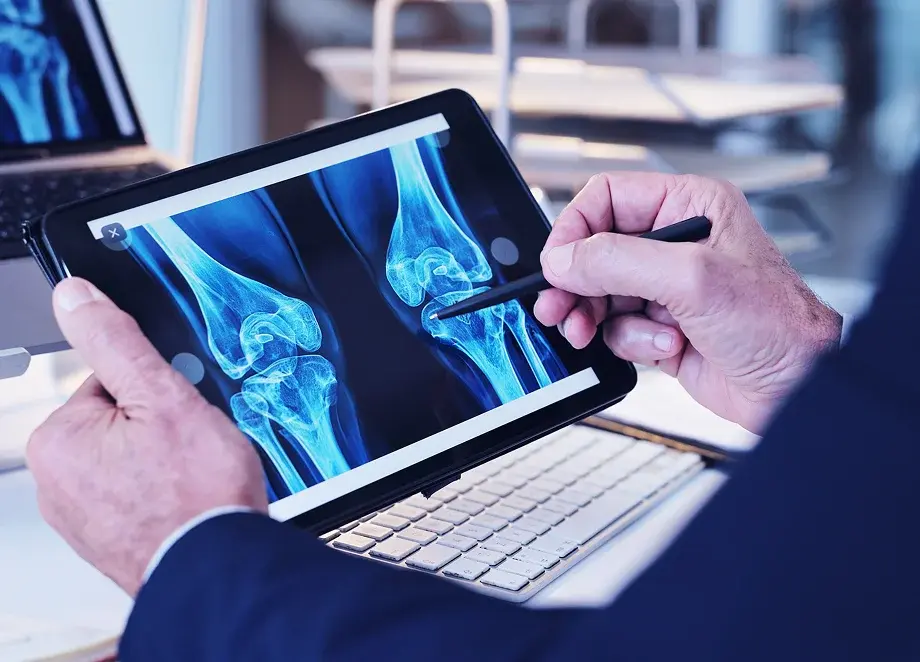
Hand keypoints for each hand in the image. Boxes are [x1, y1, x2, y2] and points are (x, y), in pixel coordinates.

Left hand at [26, 278, 267, 595]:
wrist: (219, 565)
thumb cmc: (196, 494)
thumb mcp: (163, 395)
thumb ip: (115, 340)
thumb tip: (75, 297)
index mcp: (58, 440)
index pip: (109, 380)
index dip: (155, 389)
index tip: (177, 414)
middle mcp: (55, 482)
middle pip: (120, 419)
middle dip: (158, 426)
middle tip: (189, 449)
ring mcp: (79, 515)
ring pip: (132, 456)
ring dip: (163, 460)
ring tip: (191, 477)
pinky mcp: (104, 538)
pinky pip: (135, 492)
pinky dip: (161, 491)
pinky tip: (185, 499)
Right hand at [534, 173, 841, 431]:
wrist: (796, 389)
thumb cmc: (776, 324)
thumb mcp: (691, 279)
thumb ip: (618, 261)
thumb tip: (565, 258)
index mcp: (690, 206)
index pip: (609, 198)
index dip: (575, 228)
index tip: (556, 262)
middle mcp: (675, 243)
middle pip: (595, 249)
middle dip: (575, 281)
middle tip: (555, 306)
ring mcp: (666, 287)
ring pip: (599, 292)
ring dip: (595, 316)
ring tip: (588, 331)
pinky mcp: (659, 326)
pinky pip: (616, 327)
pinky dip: (630, 341)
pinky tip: (664, 346)